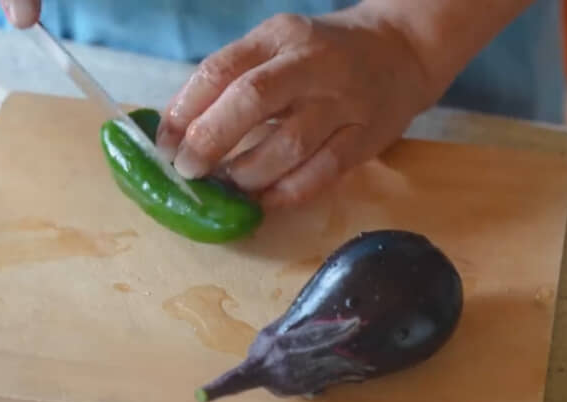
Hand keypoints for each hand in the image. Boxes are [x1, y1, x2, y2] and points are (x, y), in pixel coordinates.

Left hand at [156, 6, 436, 208]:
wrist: (401, 52)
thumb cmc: (323, 56)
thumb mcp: (278, 48)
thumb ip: (235, 81)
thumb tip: (181, 132)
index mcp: (279, 37)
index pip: (221, 69)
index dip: (186, 111)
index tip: (165, 145)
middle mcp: (312, 63)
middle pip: (253, 101)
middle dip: (211, 141)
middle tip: (190, 171)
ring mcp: (344, 101)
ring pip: (289, 144)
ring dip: (249, 172)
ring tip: (229, 186)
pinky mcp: (366, 137)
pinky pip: (323, 172)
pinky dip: (287, 192)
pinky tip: (265, 200)